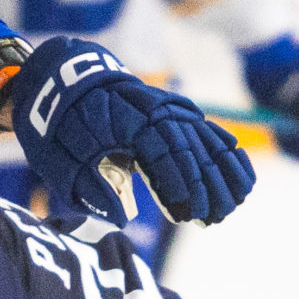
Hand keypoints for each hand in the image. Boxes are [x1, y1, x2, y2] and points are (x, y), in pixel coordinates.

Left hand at [4, 36, 255, 225]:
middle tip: (215, 219)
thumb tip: (121, 218)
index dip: (179, 184)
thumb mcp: (60, 161)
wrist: (60, 79)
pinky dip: (226, 154)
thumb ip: (91, 188)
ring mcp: (166, 108)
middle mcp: (153, 110)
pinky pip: (207, 131)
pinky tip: (241, 178)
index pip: (162, 152)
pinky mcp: (173, 112)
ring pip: (205, 139)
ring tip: (233, 205)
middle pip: (190, 147)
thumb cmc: (58, 127)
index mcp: (125, 120)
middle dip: (206, 185)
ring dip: (222, 173)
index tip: (189, 214)